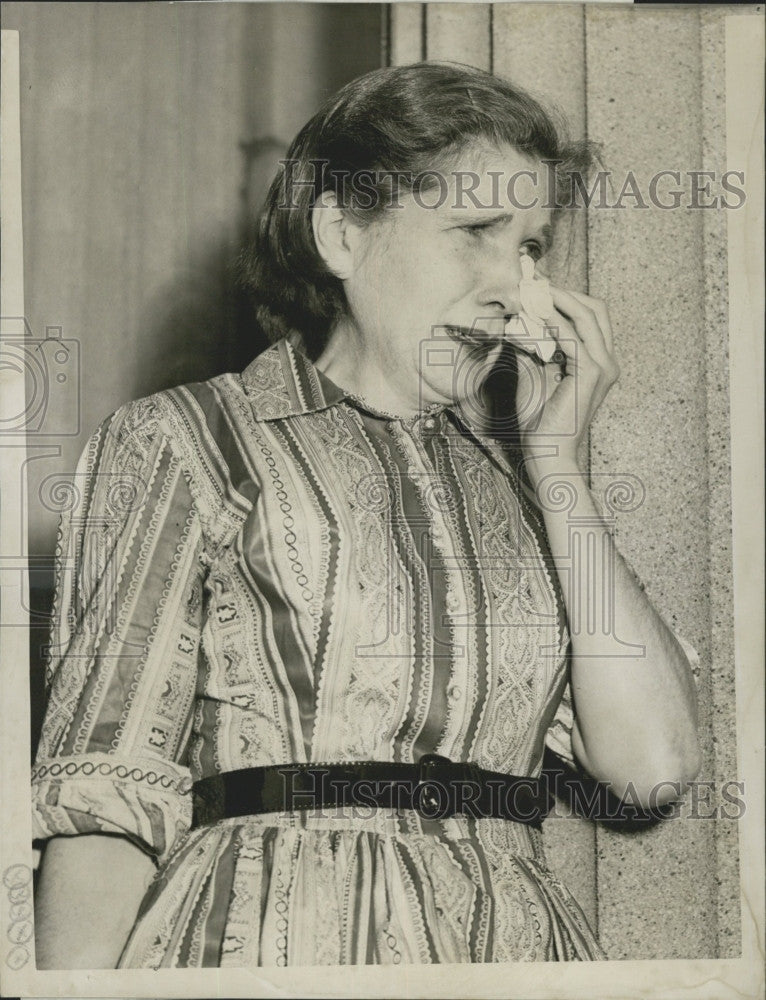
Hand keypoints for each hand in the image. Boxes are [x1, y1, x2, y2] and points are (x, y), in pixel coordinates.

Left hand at [507, 286, 619, 481]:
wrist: (546, 451)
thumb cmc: (539, 418)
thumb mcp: (534, 371)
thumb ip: (532, 344)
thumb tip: (516, 317)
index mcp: (599, 360)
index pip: (590, 314)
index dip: (565, 295)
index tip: (535, 284)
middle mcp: (607, 361)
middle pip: (594, 307)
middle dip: (562, 291)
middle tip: (531, 281)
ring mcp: (603, 367)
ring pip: (585, 315)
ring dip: (555, 300)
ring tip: (529, 291)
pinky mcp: (591, 374)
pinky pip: (572, 335)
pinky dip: (551, 320)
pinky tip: (531, 314)